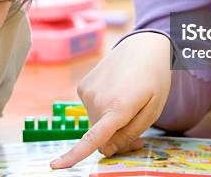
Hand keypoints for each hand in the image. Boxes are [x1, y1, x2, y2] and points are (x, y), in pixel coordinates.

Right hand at [50, 32, 171, 168]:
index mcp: (118, 108)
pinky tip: (116, 92)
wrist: (143, 47)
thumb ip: (130, 133)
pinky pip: (91, 109)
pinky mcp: (82, 86)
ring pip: (95, 123)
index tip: (56, 166)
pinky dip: (102, 108)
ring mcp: (87, 92)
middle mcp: (97, 100)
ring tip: (128, 105)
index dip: (74, 155)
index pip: (93, 137)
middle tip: (136, 130)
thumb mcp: (153, 110)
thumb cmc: (154, 79)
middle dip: (115, 139)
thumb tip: (106, 149)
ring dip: (108, 123)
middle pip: (100, 136)